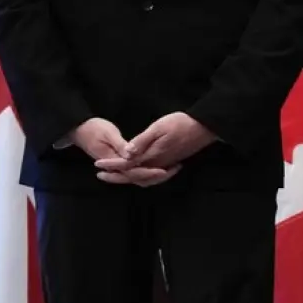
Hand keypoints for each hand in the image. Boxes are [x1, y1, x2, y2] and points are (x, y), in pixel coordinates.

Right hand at [72, 118, 178, 185]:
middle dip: (156, 176)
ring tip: (172, 168)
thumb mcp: (108, 133)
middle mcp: (116, 167)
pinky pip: (137, 170)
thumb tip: (130, 155)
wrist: (80, 128)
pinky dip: (149, 170)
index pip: (134, 172)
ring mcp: (118, 166)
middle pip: (138, 178)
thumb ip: (120, 145)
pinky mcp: (121, 163)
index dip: (149, 172)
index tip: (165, 170)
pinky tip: (162, 165)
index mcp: (112, 161)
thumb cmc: (94, 128)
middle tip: (175, 169)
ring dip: (154, 175)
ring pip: (138, 177)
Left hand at [92, 112, 213, 184]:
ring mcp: (166, 164)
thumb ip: (142, 142)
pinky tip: (140, 172)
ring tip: (117, 175)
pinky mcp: (172, 163)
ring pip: (144, 178)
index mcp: (152, 155)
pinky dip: (144, 178)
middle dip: (116, 176)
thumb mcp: (159, 127)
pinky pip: (154, 177)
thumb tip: (126, 154)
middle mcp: (158, 164)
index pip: (127, 164)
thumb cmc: (181, 123)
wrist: (205, 127)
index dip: (111, 165)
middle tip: (100, 175)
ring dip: (129, 178)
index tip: (97, 165)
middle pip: (133, 176)